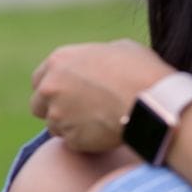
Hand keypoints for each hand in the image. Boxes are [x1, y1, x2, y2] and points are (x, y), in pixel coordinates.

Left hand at [30, 39, 172, 151]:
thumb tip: (90, 66)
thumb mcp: (116, 49)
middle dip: (53, 109)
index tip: (64, 94)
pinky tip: (105, 132)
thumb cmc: (140, 70)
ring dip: (70, 127)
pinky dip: (85, 141)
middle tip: (77, 111)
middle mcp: (51, 88)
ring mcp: (58, 115)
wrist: (153, 101)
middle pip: (38, 105)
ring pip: (54, 127)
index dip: (52, 88)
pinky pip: (72, 143)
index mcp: (59, 61)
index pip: (38, 80)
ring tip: (98, 121)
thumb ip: (91, 59)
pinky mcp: (70, 139)